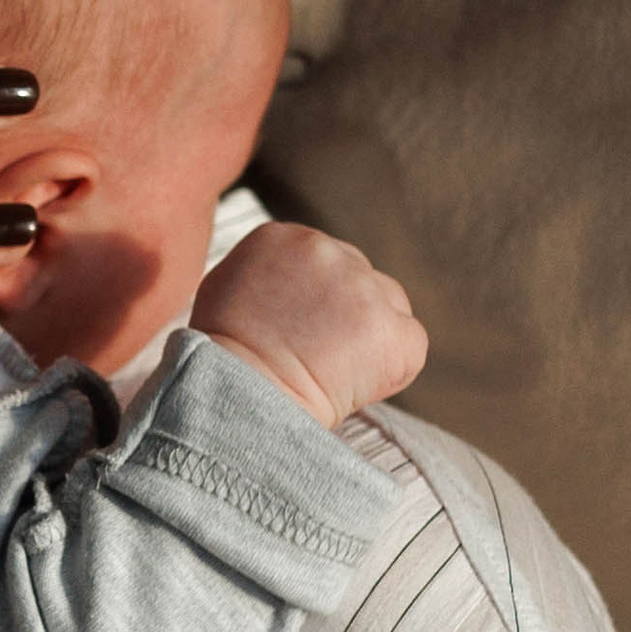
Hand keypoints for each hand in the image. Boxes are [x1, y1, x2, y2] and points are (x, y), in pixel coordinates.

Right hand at [191, 226, 424, 430]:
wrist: (238, 394)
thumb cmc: (221, 357)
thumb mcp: (225, 288)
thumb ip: (264, 271)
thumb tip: (285, 280)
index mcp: (284, 237)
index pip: (323, 261)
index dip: (314, 302)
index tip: (294, 330)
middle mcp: (328, 251)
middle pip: (359, 279)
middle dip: (346, 316)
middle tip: (312, 356)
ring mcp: (363, 288)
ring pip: (389, 309)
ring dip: (370, 339)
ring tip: (330, 371)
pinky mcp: (392, 329)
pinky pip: (409, 347)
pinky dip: (391, 370)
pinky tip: (352, 385)